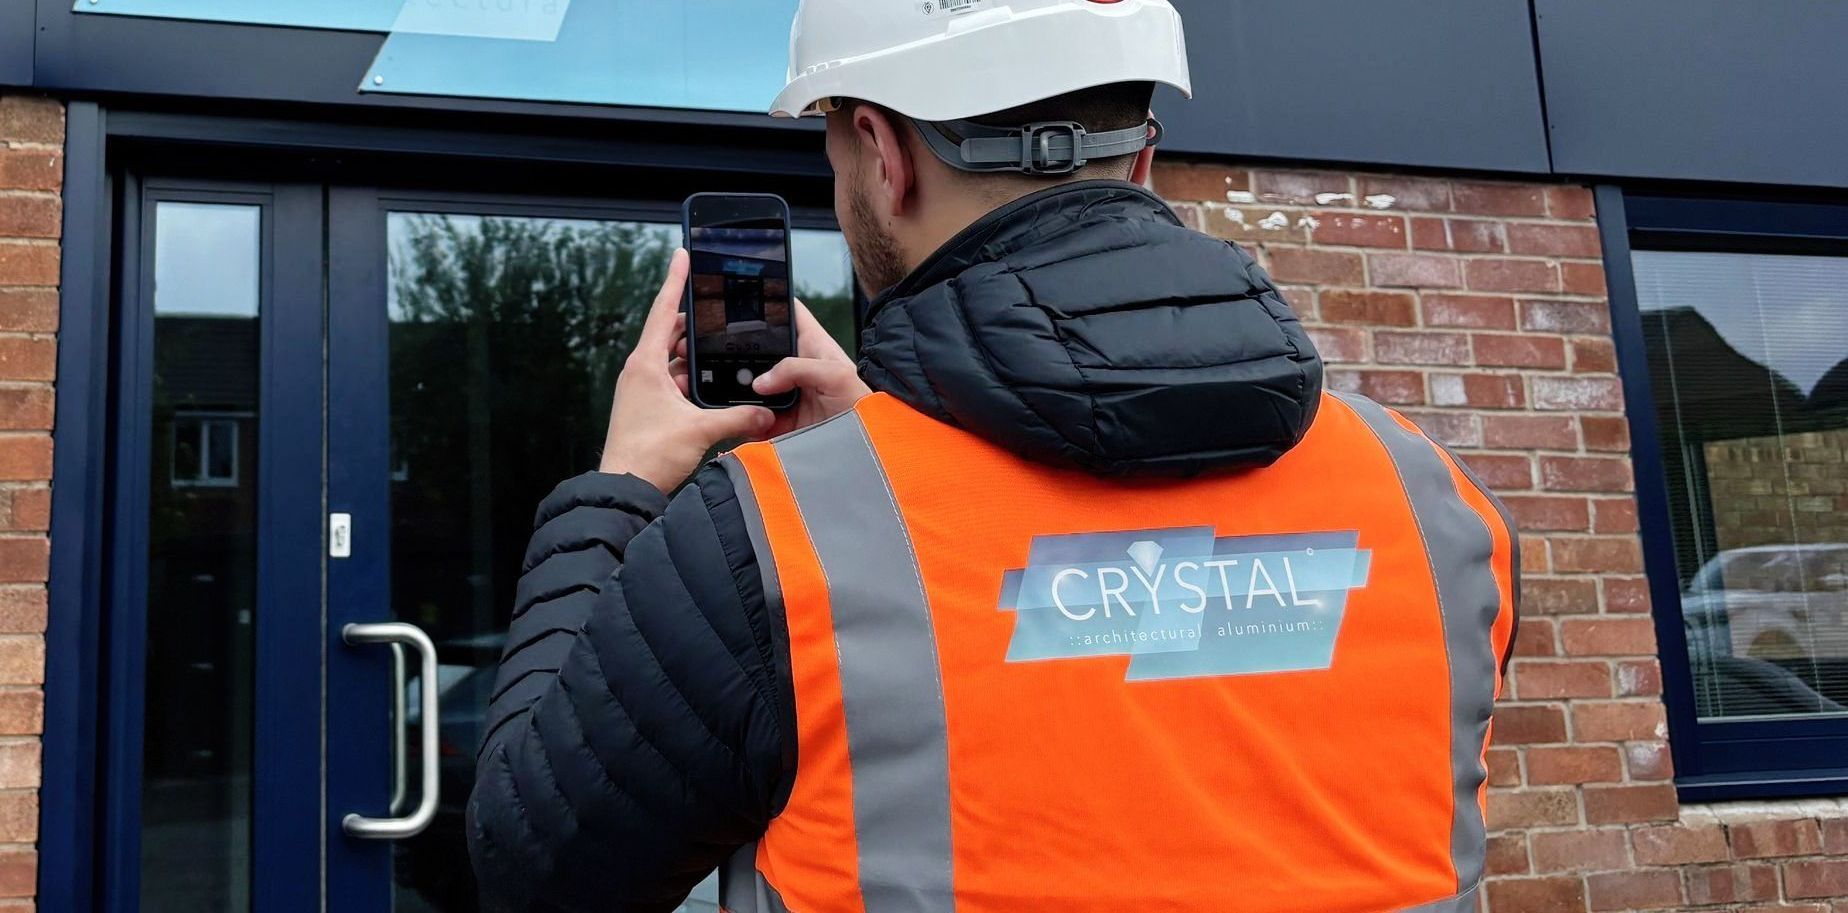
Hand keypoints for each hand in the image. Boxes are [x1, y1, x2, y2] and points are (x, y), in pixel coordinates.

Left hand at [600, 249, 776, 493]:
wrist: (624, 490)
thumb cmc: (649, 455)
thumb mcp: (700, 430)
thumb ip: (738, 417)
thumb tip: (766, 414)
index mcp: (645, 364)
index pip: (663, 311)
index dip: (675, 281)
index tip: (682, 255)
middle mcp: (639, 372)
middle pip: (669, 334)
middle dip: (694, 326)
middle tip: (718, 316)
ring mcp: (641, 390)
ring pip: (672, 361)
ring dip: (694, 359)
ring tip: (720, 354)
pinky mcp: (646, 408)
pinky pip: (671, 383)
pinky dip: (689, 382)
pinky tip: (710, 389)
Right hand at [668, 296, 870, 439]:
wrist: (860, 452)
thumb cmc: (860, 406)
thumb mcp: (836, 375)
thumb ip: (798, 368)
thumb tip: (762, 382)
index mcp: (811, 345)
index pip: (788, 313)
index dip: (769, 300)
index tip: (742, 293)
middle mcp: (794, 367)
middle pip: (758, 349)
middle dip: (738, 350)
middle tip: (714, 347)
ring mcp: (783, 394)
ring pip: (749, 384)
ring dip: (736, 387)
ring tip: (720, 386)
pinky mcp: (776, 420)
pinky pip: (750, 416)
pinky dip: (740, 418)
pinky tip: (733, 416)